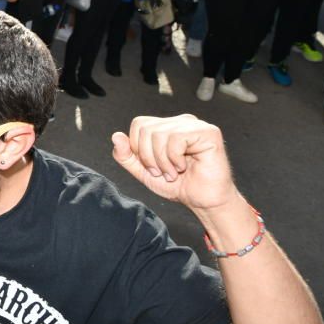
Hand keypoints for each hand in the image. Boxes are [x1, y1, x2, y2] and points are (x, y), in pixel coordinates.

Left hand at [111, 114, 238, 212]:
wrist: (202, 201)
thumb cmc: (178, 185)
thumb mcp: (143, 171)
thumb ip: (126, 155)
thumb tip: (116, 136)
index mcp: (166, 127)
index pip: (139, 124)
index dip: (138, 148)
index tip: (152, 167)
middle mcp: (180, 122)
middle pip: (146, 128)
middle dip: (148, 157)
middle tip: (163, 172)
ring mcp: (195, 125)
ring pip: (159, 134)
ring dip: (162, 161)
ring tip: (173, 172)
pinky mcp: (208, 132)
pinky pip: (176, 138)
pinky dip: (174, 159)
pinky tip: (184, 167)